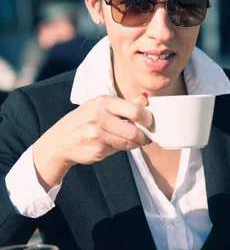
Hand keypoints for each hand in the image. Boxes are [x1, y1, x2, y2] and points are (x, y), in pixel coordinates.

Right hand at [32, 93, 152, 188]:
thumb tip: (145, 99)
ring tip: (132, 142)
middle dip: (144, 136)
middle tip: (146, 138)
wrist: (58, 141)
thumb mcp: (100, 107)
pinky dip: (120, 149)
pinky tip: (112, 144)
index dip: (147, 119)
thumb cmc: (83, 121)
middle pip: (133, 129)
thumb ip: (124, 105)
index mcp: (102, 102)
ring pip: (127, 142)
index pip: (134, 110)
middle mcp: (98, 116)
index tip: (150, 123)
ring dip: (134, 144)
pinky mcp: (97, 149)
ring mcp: (96, 134)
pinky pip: (118, 150)